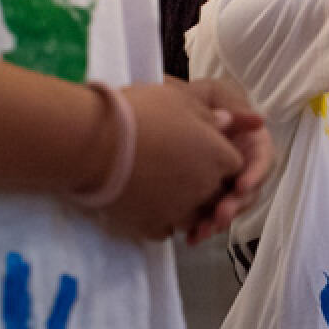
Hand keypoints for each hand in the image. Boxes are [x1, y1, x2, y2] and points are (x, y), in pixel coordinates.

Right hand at [97, 80, 244, 239]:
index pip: (234, 164)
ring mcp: (180, 211)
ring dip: (183, 203)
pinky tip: (145, 201)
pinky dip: (159, 217)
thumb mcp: (179, 100)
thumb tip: (228, 122)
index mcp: (217, 157)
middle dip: (202, 181)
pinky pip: (165, 229)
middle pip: (215, 192)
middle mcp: (205, 188)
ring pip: (193, 214)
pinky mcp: (152, 226)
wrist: (94, 143)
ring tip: (158, 184)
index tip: (198, 147)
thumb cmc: (138, 114)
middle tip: (174, 164)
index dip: (217, 155)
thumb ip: (208, 115)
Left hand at [181, 79, 271, 246]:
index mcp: (252, 142)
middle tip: (220, 215)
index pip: (263, 160)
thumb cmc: (195, 100)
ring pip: (230, 207)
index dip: (255, 174)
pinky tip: (190, 237)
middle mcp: (243, 165)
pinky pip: (211, 215)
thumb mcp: (211, 93)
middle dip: (235, 205)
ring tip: (202, 232)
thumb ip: (229, 106)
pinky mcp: (209, 197)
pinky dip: (202, 227)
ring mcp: (227, 183)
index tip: (241, 185)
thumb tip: (257, 119)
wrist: (168, 114)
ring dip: (218, 221)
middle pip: (248, 191)